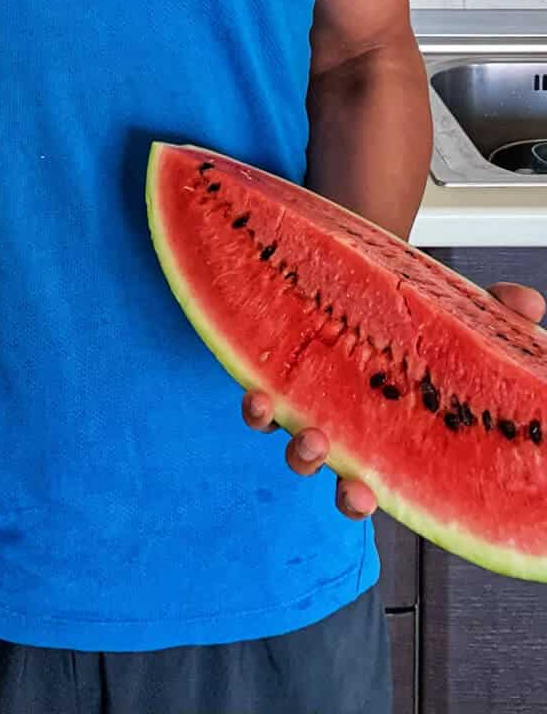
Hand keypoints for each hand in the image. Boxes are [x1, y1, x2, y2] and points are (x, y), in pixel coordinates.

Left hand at [242, 280, 546, 519]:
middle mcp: (338, 424)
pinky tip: (255, 388)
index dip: (363, 496)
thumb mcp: (458, 316)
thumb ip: (494, 315)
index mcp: (380, 431)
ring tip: (305, 431)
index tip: (367, 498)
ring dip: (294, 443)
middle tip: (346, 481)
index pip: (376, 479)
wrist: (358, 278)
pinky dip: (255, 400)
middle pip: (330, 472)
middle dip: (333, 483)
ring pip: (290, 438)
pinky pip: (259, 396)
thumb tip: (528, 303)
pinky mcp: (274, 366)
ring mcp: (304, 400)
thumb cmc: (416, 317)